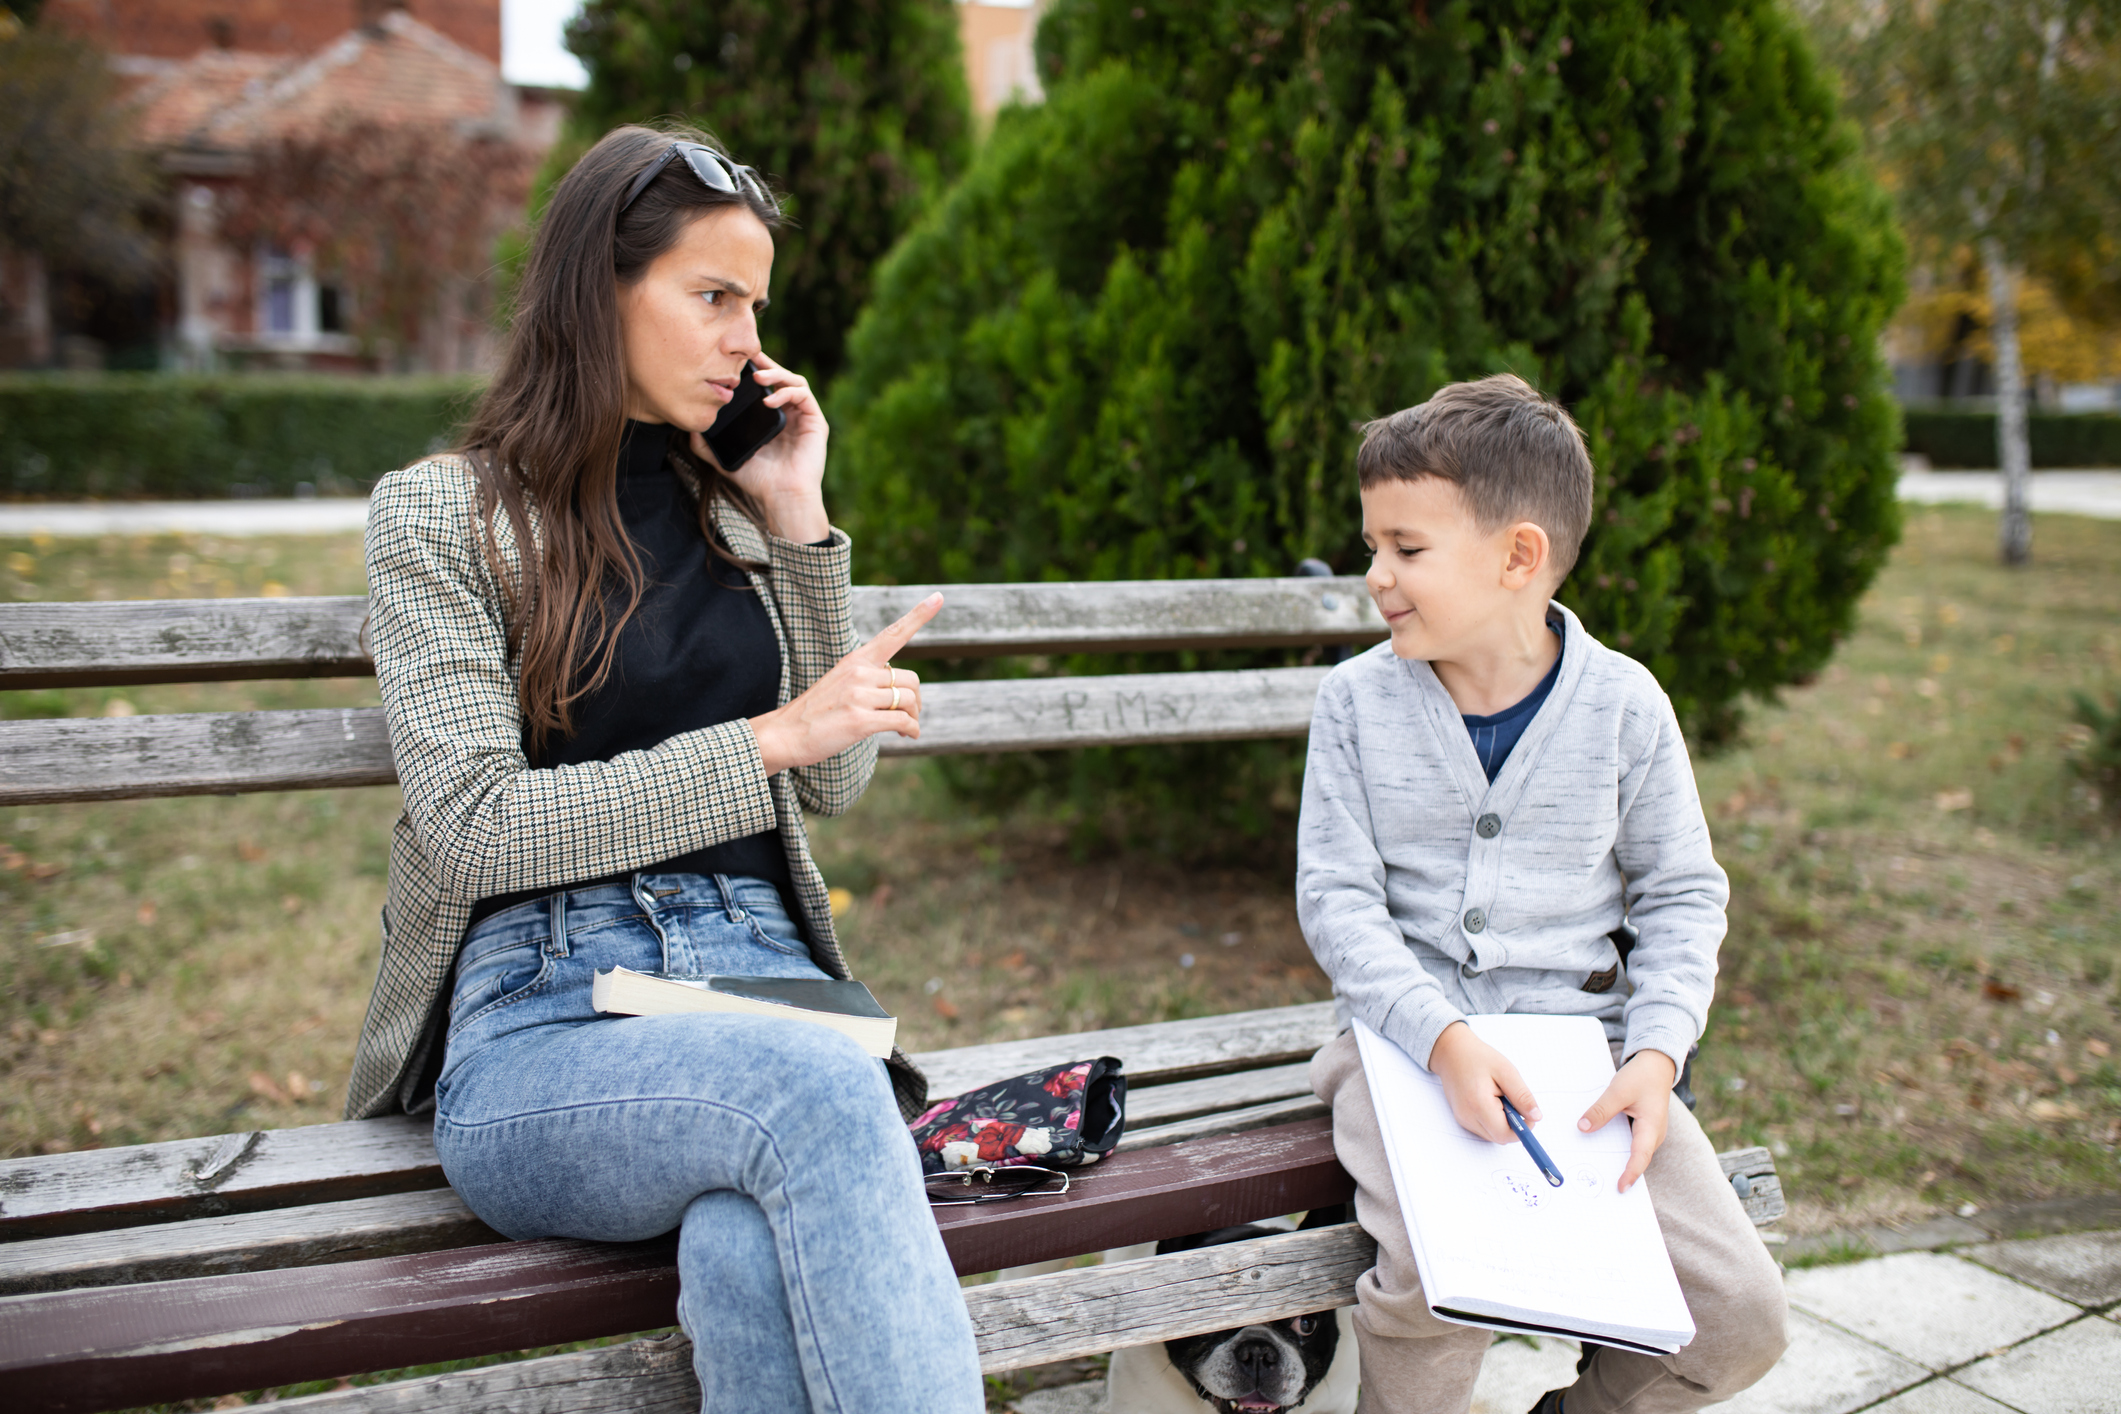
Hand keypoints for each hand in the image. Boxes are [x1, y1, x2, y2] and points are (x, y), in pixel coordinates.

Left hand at [690, 350, 828, 542]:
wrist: (782, 498)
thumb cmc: (759, 482)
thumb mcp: (726, 460)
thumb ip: (707, 447)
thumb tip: (689, 429)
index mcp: (772, 420)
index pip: (765, 387)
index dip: (753, 370)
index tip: (736, 361)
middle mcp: (790, 415)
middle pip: (781, 377)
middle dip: (765, 364)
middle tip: (747, 356)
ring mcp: (804, 417)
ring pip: (794, 381)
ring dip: (776, 373)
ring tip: (757, 378)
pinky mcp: (816, 422)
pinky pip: (803, 395)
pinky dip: (786, 391)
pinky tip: (769, 399)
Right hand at [748, 594, 942, 773]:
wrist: (785, 734)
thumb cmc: (816, 713)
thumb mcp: (840, 683)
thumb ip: (868, 679)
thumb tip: (902, 690)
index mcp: (855, 660)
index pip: (892, 634)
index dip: (918, 616)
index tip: (939, 597)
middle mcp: (858, 672)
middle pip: (911, 680)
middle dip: (916, 701)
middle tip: (909, 715)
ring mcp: (858, 695)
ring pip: (909, 700)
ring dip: (914, 717)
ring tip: (905, 728)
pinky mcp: (860, 720)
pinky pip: (902, 721)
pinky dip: (911, 730)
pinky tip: (907, 736)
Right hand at [1428, 1021, 1541, 1145]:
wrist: (1451, 1051)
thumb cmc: (1478, 1058)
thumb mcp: (1506, 1072)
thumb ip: (1522, 1096)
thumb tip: (1536, 1117)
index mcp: (1478, 1105)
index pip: (1505, 1134)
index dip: (1522, 1129)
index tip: (1527, 1113)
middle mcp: (1467, 1117)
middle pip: (1499, 1137)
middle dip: (1512, 1125)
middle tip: (1511, 1100)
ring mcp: (1462, 1119)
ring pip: (1492, 1134)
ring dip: (1503, 1122)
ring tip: (1498, 1097)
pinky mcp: (1461, 1118)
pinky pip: (1484, 1128)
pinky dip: (1493, 1119)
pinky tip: (1490, 1100)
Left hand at [1578, 1050, 1677, 1191]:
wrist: (1656, 1066)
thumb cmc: (1641, 1077)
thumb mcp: (1618, 1090)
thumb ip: (1601, 1110)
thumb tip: (1583, 1128)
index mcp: (1651, 1126)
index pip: (1641, 1155)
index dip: (1631, 1173)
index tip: (1620, 1187)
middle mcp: (1653, 1134)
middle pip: (1637, 1158)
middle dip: (1623, 1173)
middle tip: (1603, 1188)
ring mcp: (1649, 1133)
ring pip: (1633, 1152)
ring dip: (1619, 1162)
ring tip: (1599, 1174)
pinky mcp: (1643, 1129)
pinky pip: (1630, 1144)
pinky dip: (1618, 1149)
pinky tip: (1601, 1150)